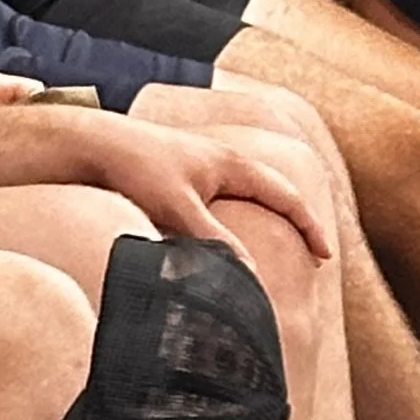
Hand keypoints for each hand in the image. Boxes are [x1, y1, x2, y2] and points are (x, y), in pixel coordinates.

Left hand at [71, 111, 333, 259]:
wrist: (94, 145)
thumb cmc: (136, 170)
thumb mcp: (179, 210)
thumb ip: (214, 242)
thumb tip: (247, 275)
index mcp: (232, 165)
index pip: (285, 197)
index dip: (309, 227)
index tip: (325, 257)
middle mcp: (223, 162)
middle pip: (273, 192)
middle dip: (296, 221)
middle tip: (312, 253)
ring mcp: (202, 168)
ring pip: (247, 197)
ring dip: (266, 219)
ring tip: (279, 249)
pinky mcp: (181, 178)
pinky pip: (222, 201)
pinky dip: (236, 220)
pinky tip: (226, 240)